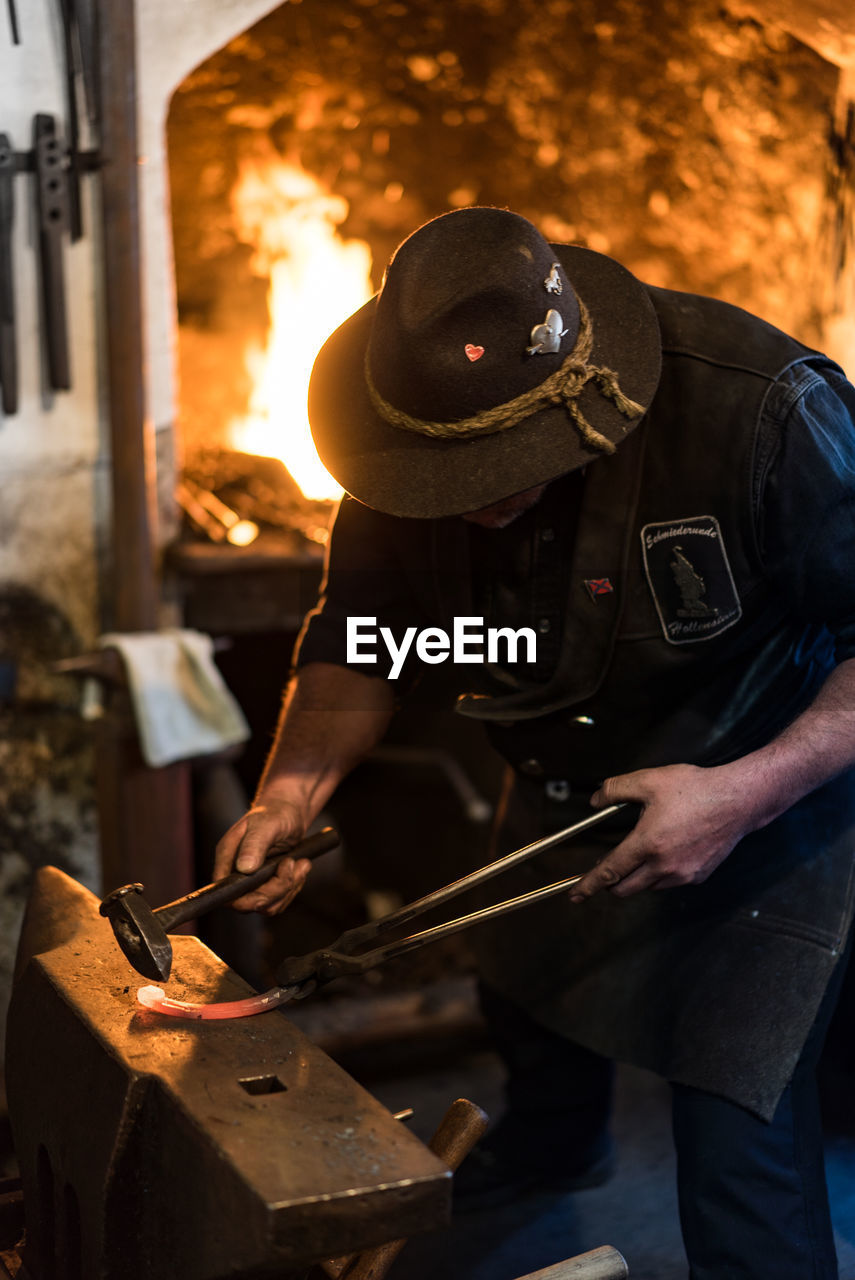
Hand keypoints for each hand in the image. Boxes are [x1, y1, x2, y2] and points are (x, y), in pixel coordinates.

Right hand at [213, 796, 312, 914]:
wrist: (290, 812)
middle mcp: (236, 872)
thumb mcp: (266, 825)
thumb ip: (254, 845)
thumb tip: (245, 868)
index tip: (271, 884)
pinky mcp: (266, 884)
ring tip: (300, 864)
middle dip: (276, 890)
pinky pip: (278, 900)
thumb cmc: (276, 812)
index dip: (246, 899)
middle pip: (249, 903)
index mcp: (228, 858)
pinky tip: (301, 867)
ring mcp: (251, 880)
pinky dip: (293, 887)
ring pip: (267, 905)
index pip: (226, 892)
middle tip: (291, 865)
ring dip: (288, 888)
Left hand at [569, 763, 754, 900]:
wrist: (738, 800)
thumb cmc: (695, 788)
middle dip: (610, 883)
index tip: (575, 895)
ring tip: (639, 852)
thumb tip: (596, 800)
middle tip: (605, 868)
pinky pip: (669, 882)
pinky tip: (664, 853)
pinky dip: (659, 874)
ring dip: (636, 877)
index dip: (589, 885)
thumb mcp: (649, 780)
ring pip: (648, 887)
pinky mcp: (698, 876)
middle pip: (626, 889)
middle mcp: (664, 866)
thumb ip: (615, 789)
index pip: (610, 872)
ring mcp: (683, 874)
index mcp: (648, 844)